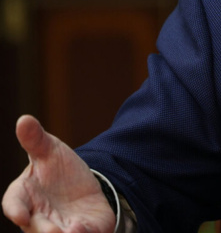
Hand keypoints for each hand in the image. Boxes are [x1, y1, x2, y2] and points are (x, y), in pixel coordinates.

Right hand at [2, 115, 115, 232]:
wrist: (85, 185)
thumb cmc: (57, 169)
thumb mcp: (50, 151)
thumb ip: (36, 140)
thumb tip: (24, 119)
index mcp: (25, 196)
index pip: (14, 204)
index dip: (16, 210)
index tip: (20, 215)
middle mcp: (38, 216)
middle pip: (36, 228)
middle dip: (44, 230)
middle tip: (54, 231)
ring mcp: (59, 227)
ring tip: (72, 231)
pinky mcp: (82, 231)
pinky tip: (86, 228)